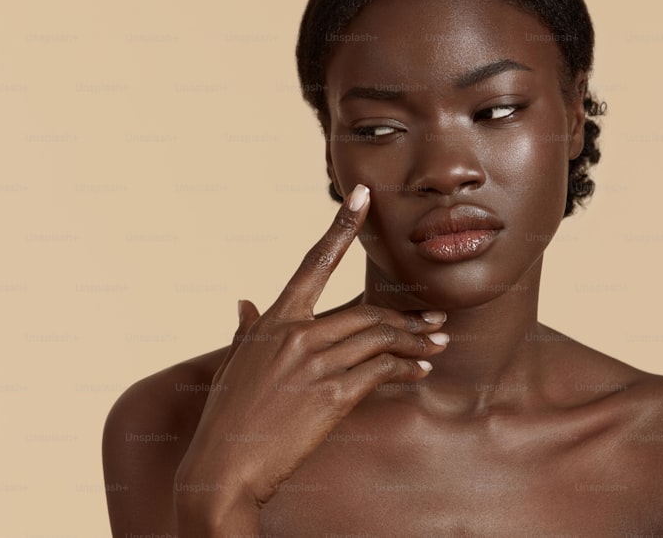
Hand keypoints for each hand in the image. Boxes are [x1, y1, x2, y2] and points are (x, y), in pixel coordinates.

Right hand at [174, 184, 447, 527]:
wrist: (226, 466)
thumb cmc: (228, 415)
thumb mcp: (235, 363)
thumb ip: (246, 329)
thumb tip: (244, 302)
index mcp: (275, 320)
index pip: (314, 262)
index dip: (341, 226)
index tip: (363, 196)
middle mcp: (297, 334)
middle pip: (366, 311)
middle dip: (406, 316)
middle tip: (435, 321)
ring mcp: (315, 364)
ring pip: (379, 338)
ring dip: (414, 341)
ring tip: (436, 345)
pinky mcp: (332, 396)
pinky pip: (380, 371)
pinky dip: (405, 368)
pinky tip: (418, 371)